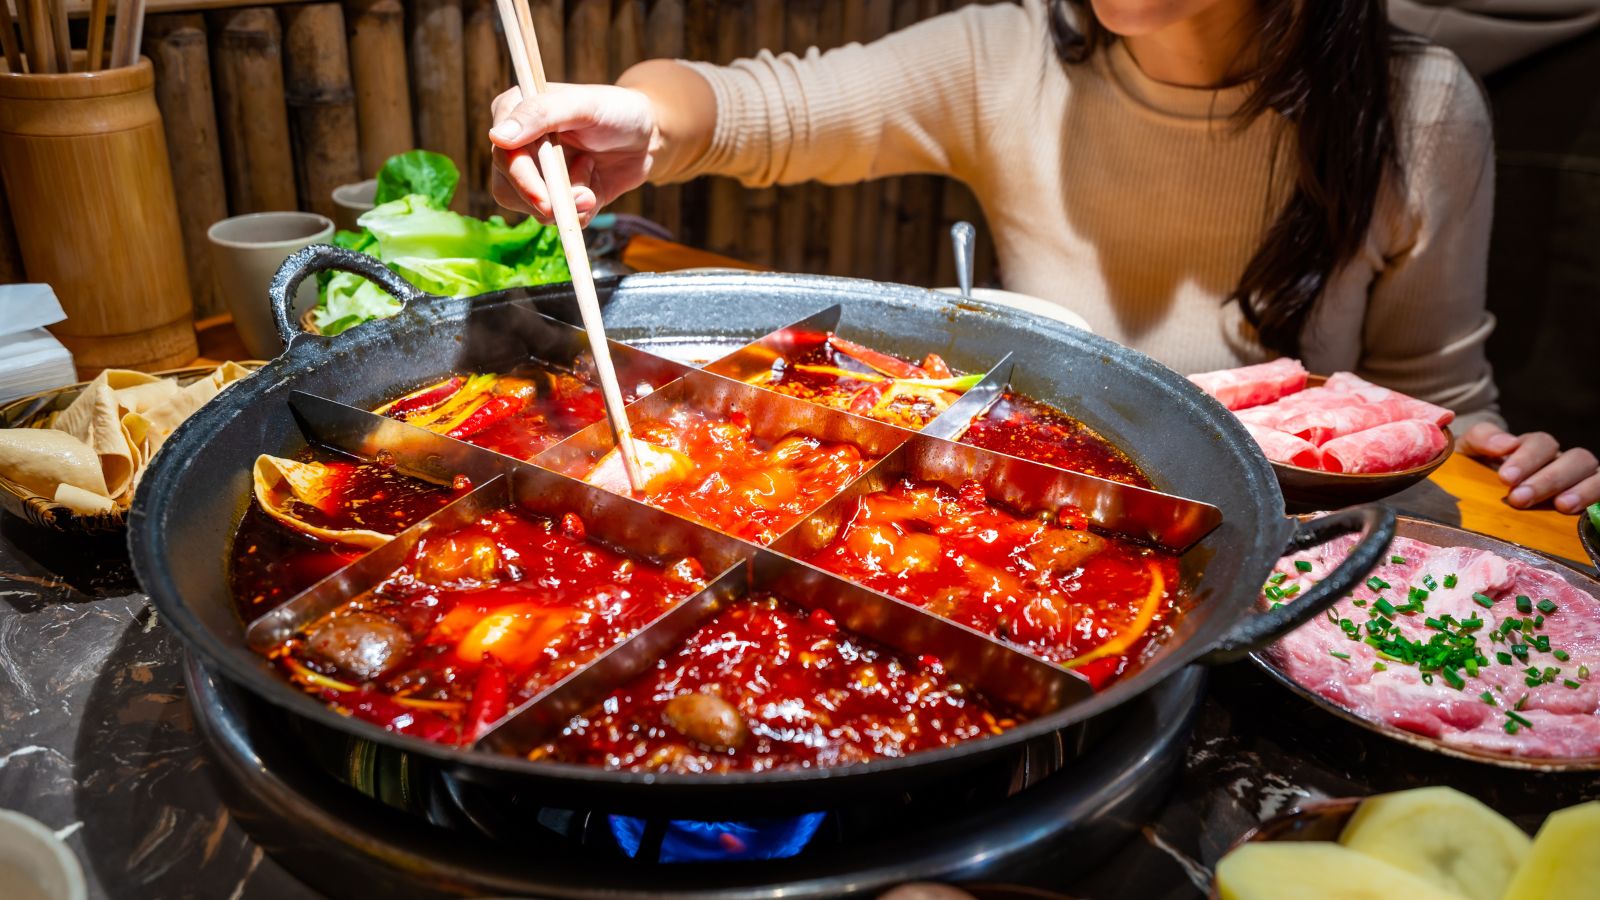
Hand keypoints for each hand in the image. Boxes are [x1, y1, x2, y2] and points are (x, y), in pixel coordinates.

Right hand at [489, 83, 658, 225]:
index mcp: (514, 112)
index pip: (503, 154)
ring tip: (591, 180)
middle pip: (508, 189)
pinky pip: (559, 219)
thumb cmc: (616, 110)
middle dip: (547, 200)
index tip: (545, 199)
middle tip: (583, 198)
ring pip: (531, 209)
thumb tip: (496, 137)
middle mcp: (517, 145)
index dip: (521, 180)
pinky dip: (580, 213)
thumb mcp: (583, 105)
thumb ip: (541, 114)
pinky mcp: (555, 197)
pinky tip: (594, 188)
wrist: (646, 138)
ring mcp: (535, 174)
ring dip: (568, 206)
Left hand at [1458, 422, 1599, 512]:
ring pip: (1597, 475)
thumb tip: (1506, 444)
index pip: (1542, 444)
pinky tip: (1583, 516)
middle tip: (1520, 498)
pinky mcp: (1588, 504)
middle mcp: (1562, 463)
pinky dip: (1598, 503)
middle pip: (1576, 459)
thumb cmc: (1475, 471)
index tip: (1506, 478)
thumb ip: (1482, 438)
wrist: (1475, 494)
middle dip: (1549, 478)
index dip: (1527, 458)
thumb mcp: (1470, 450)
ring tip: (1562, 506)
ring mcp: (1580, 483)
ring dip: (1584, 489)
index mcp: (1534, 449)